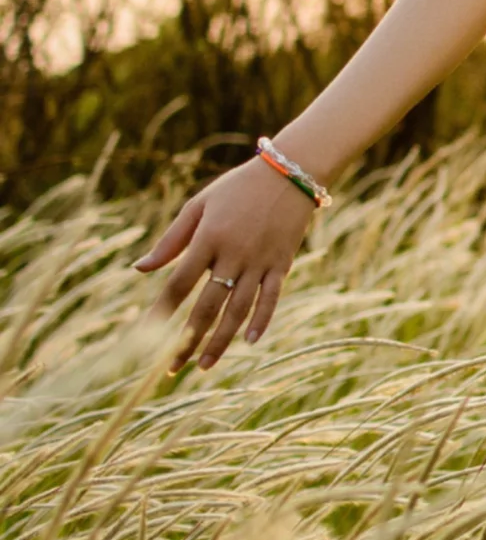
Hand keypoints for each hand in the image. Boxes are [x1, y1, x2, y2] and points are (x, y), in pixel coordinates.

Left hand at [132, 156, 317, 371]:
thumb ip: (171, 239)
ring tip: (204, 365)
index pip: (179, 282)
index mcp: (208, 237)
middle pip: (207, 305)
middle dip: (188, 339)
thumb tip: (140, 269)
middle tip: (173, 367)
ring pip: (238, 309)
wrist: (291, 172)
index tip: (147, 335)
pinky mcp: (282, 262)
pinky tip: (249, 341)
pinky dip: (261, 320)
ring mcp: (260, 260)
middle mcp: (234, 253)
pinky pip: (271, 297)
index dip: (162, 310)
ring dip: (220, 340)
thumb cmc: (238, 187)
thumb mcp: (199, 205)